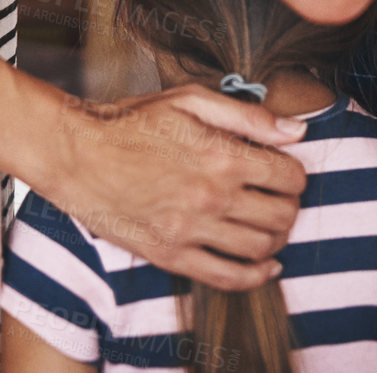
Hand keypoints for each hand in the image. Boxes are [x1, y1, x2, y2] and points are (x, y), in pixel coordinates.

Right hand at [40, 84, 306, 290]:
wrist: (79, 155)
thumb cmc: (133, 121)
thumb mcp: (188, 100)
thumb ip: (247, 114)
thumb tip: (296, 130)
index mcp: (221, 155)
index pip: (289, 176)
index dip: (296, 173)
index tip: (286, 170)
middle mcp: (213, 197)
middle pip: (282, 215)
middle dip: (291, 206)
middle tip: (281, 197)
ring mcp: (193, 230)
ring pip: (262, 248)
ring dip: (277, 239)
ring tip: (269, 224)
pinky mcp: (173, 256)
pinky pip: (228, 277)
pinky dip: (256, 276)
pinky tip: (264, 266)